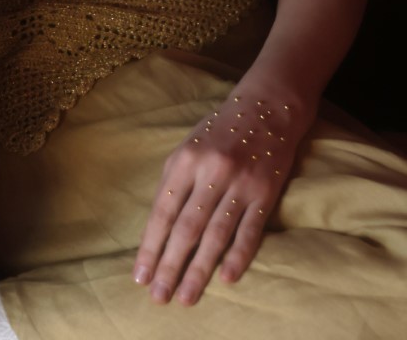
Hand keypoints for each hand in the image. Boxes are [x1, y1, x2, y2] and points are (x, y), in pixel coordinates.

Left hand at [133, 86, 307, 305]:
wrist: (265, 109)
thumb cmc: (218, 132)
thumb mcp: (188, 147)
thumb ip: (174, 183)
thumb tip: (157, 229)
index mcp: (185, 159)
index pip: (163, 210)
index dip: (151, 245)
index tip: (141, 276)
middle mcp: (211, 171)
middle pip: (186, 227)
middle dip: (170, 265)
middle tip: (159, 297)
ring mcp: (240, 182)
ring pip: (216, 233)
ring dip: (199, 269)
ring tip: (186, 297)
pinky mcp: (265, 192)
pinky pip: (250, 229)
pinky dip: (239, 255)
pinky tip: (226, 278)